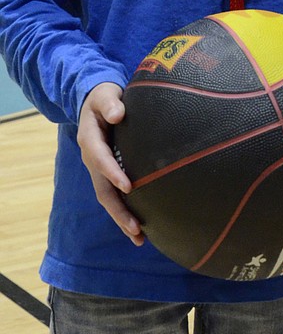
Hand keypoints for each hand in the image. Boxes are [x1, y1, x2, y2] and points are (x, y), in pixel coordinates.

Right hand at [77, 82, 143, 245]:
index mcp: (90, 140)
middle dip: (118, 210)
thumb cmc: (105, 97)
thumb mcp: (105, 94)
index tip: (128, 187)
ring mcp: (99, 170)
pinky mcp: (108, 175)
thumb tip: (117, 114)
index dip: (112, 173)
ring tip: (139, 238)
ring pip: (108, 199)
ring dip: (122, 219)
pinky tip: (140, 229)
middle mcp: (93, 160)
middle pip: (102, 190)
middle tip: (135, 228)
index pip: (100, 160)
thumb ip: (111, 103)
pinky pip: (115, 197)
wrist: (98, 104)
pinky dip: (125, 213)